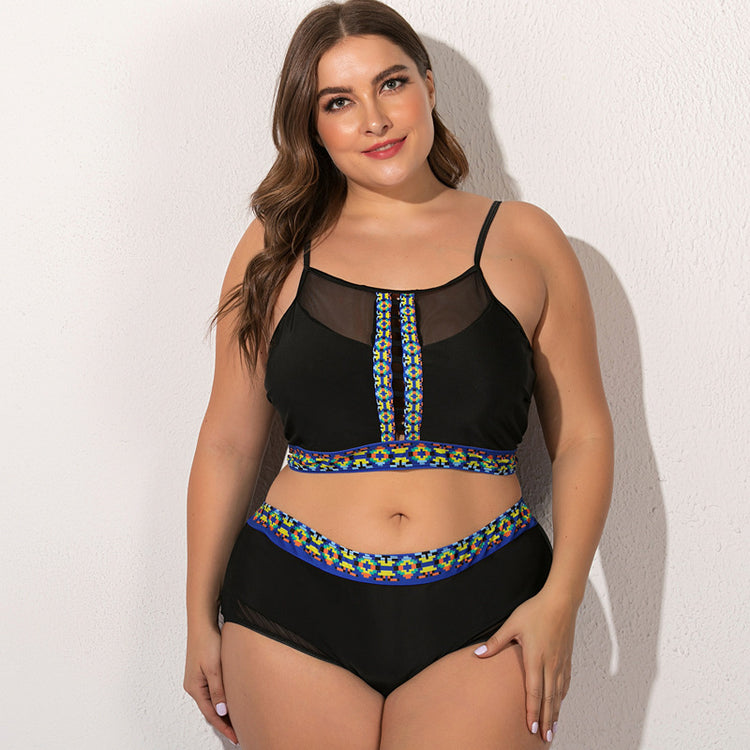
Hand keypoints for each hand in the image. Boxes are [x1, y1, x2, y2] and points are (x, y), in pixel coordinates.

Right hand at [184, 624, 237, 745]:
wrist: (203, 623)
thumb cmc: (206, 641)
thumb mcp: (214, 668)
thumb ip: (218, 690)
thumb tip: (222, 711)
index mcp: (194, 688)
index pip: (211, 714)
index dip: (224, 727)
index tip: (236, 736)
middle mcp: (194, 686)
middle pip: (211, 710)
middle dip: (224, 722)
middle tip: (239, 732)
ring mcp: (198, 679)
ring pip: (212, 700)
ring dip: (224, 711)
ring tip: (237, 720)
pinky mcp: (204, 671)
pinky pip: (214, 691)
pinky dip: (222, 699)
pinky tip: (230, 701)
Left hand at [473, 587, 576, 742]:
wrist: (560, 602)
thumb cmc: (535, 611)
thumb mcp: (512, 624)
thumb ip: (496, 642)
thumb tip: (478, 654)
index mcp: (535, 658)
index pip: (534, 691)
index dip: (532, 712)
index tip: (531, 729)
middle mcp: (550, 664)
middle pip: (549, 698)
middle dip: (545, 720)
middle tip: (544, 738)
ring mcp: (561, 662)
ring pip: (559, 693)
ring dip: (555, 712)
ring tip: (552, 728)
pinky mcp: (567, 657)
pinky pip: (566, 682)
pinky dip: (562, 696)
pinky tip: (559, 702)